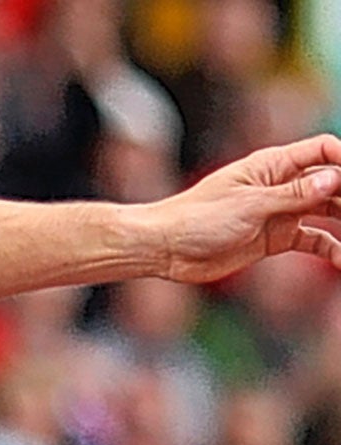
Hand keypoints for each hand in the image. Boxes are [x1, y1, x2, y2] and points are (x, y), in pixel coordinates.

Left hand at [147, 135, 340, 284]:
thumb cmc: (198, 218)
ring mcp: (280, 212)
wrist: (165, 249)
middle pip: (332, 182)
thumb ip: (293, 194)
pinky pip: (312, 240)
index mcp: (273, 165)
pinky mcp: (274, 238)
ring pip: (327, 211)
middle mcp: (281, 185)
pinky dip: (330, 247)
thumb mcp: (249, 205)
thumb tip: (334, 178)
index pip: (324, 151)